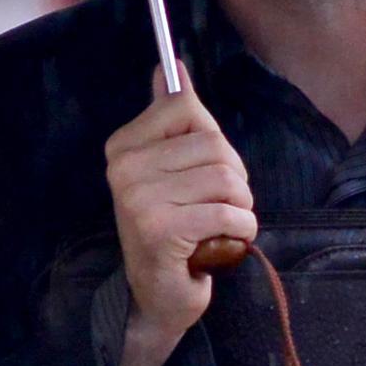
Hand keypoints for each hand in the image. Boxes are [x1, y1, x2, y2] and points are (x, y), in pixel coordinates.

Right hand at [103, 76, 254, 348]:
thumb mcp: (172, 170)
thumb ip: (173, 120)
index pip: (185, 107)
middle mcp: (123, 168)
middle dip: (234, 177)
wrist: (157, 297)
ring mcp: (138, 199)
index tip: (205, 169)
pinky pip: (227, 212)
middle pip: (213, 144)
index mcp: (123, 146)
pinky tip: (226, 242)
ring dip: (241, 206)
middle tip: (221, 206)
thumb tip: (173, 68)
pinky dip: (241, 229)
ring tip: (223, 224)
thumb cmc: (172, 229)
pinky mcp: (159, 230)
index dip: (214, 140)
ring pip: (225, 178)